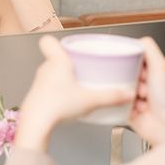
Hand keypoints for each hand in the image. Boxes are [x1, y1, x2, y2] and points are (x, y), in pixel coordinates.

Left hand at [15, 36, 135, 152]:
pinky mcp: (37, 96)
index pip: (48, 41)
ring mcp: (39, 83)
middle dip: (69, 62)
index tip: (71, 46)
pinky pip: (49, 88)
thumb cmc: (57, 105)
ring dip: (64, 78)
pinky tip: (69, 102)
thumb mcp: (91, 100)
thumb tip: (127, 94)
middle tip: (83, 69)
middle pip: (55, 58)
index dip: (57, 41)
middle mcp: (45, 69)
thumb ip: (111, 96)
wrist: (37, 123)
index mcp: (57, 61)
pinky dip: (58, 92)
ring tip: (79, 86)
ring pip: (52, 73)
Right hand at [128, 37, 164, 146]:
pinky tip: (132, 106)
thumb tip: (137, 39)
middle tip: (137, 83)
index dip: (132, 60)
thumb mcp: (160, 67)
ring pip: (118, 86)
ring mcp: (134, 96)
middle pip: (124, 71)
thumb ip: (150, 49)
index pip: (134, 57)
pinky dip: (121, 103)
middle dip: (128, 77)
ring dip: (126, 91)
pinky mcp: (125, 108)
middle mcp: (144, 83)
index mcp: (154, 72)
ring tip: (137, 97)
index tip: (133, 64)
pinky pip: (114, 101)